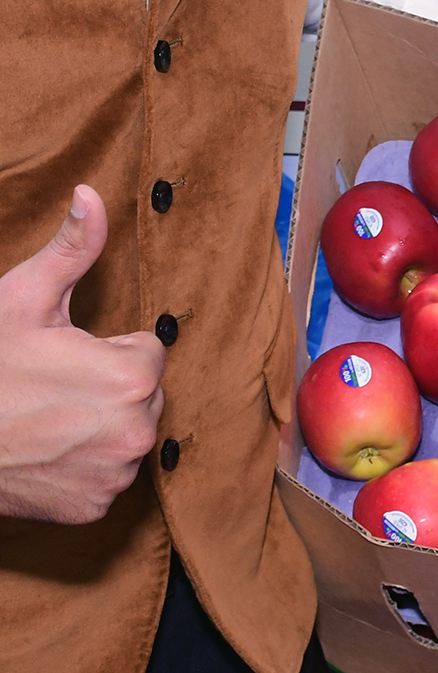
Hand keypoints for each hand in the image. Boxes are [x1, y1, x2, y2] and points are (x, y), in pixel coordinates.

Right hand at [0, 186, 165, 523]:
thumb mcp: (24, 299)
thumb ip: (73, 250)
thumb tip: (93, 196)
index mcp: (131, 376)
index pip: (148, 352)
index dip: (108, 348)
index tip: (69, 354)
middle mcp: (136, 430)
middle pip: (144, 393)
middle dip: (110, 385)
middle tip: (56, 386)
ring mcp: (116, 474)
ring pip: (128, 433)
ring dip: (102, 424)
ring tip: (50, 417)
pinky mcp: (96, 507)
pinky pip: (109, 475)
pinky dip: (87, 464)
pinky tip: (49, 450)